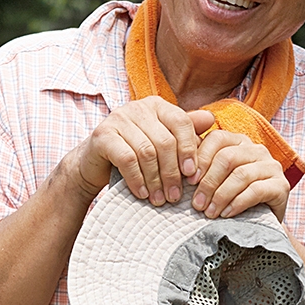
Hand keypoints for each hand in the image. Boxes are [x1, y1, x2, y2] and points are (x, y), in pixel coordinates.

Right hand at [71, 97, 215, 205]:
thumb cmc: (133, 153)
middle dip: (172, 173)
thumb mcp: (160, 142)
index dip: (189, 150)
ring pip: (147, 152)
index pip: (181, 122)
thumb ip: (183, 132)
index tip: (193, 176)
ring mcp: (118, 119)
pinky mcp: (102, 135)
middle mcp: (138, 107)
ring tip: (160, 199)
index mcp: (157, 105)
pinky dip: (137, 180)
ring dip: (156, 180)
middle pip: (165, 141)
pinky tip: (143, 193)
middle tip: (175, 196)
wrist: (94, 162)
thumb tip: (210, 119)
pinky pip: (127, 159)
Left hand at [192, 129, 289, 221]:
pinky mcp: (281, 185)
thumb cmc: (229, 201)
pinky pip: (256, 190)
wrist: (258, 227)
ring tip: (209, 213)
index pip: (217, 139)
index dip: (200, 158)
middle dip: (208, 182)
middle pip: (227, 157)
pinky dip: (237, 203)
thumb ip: (199, 166)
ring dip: (220, 196)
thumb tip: (175, 160)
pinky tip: (226, 214)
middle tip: (196, 204)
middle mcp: (257, 150)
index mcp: (239, 142)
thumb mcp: (213, 181)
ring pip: (240, 175)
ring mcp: (272, 166)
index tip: (188, 181)